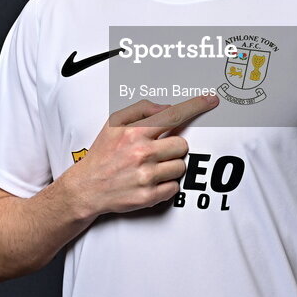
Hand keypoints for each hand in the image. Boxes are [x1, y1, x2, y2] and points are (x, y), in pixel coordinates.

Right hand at [63, 95, 218, 218]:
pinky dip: (166, 184)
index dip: (195, 106)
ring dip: (170, 166)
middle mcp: (142, 154)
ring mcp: (146, 176)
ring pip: (181, 167)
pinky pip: (175, 187)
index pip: (173, 115)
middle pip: (182, 145)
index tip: (210, 100)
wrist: (86, 188)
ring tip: (150, 167)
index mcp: (134, 132)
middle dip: (173, 147)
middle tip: (156, 151)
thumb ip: (141, 110)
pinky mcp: (149, 197)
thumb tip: (166, 108)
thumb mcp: (114, 123)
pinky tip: (150, 181)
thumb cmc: (102, 154)